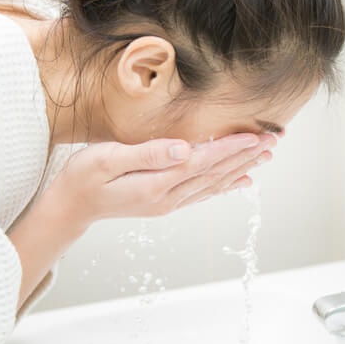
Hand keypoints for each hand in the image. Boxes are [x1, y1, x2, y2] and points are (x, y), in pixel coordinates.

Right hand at [40, 133, 275, 228]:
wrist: (70, 207)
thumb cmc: (82, 178)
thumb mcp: (106, 159)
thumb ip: (146, 154)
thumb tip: (183, 148)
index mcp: (155, 184)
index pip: (201, 162)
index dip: (229, 148)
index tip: (254, 136)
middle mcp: (167, 198)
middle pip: (215, 173)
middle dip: (245, 156)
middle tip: (274, 141)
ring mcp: (168, 203)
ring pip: (213, 184)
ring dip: (241, 168)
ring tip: (265, 155)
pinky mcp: (165, 203)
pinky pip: (203, 193)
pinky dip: (225, 185)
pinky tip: (242, 180)